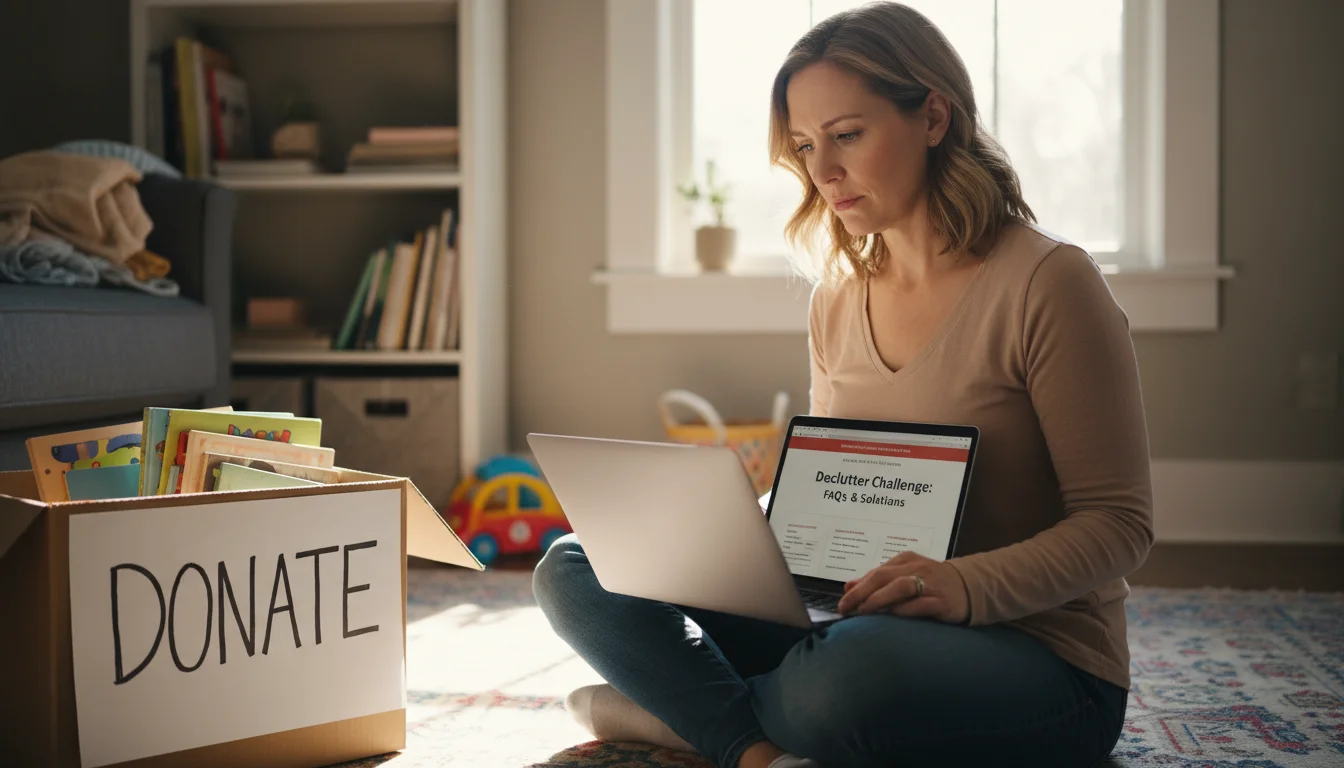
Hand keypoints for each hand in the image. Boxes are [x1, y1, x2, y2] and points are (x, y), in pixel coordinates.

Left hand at [836, 551, 969, 623]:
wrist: (969, 587)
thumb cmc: (931, 582)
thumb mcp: (903, 575)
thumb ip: (877, 580)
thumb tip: (848, 586)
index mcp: (905, 560)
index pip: (876, 572)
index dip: (857, 587)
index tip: (843, 602)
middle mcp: (917, 568)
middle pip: (883, 577)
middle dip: (861, 593)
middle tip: (846, 608)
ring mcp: (930, 584)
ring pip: (900, 587)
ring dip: (879, 599)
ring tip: (864, 611)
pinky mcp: (942, 601)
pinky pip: (920, 605)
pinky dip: (904, 610)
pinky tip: (892, 617)